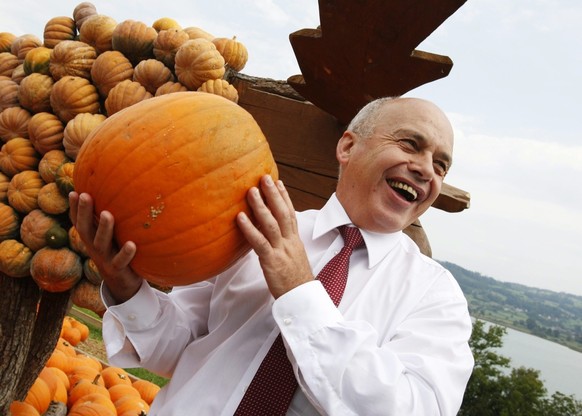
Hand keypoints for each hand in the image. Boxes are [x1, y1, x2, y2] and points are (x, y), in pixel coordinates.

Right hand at [69, 192, 142, 303]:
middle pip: (85, 229)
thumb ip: (108, 219)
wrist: (122, 284)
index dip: (74, 208)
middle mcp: (94, 248)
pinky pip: (121, 261)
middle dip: (83, 212)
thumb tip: (119, 191)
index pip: (79, 222)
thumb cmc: (117, 252)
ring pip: (101, 243)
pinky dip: (126, 253)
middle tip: (85, 195)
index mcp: (91, 238)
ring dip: (104, 229)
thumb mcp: (111, 236)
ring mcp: (105, 259)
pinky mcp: (118, 269)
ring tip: (108, 214)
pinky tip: (132, 244)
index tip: (74, 192)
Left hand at [236, 175, 313, 297]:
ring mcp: (282, 250)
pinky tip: (240, 218)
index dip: (285, 197)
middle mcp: (290, 242)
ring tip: (251, 191)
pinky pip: (260, 242)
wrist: (303, 300)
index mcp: (295, 242)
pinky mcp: (272, 261)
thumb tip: (276, 239)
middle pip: (283, 213)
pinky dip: (249, 228)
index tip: (279, 182)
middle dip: (274, 194)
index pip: (291, 214)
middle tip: (265, 177)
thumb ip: (286, 247)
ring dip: (261, 205)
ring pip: (272, 223)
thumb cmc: (296, 283)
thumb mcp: (294, 260)